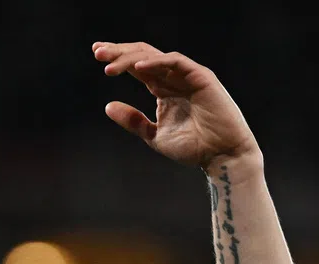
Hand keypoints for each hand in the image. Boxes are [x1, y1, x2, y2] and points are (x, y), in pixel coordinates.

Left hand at [93, 42, 258, 176]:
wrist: (221, 156)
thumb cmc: (193, 147)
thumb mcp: (154, 135)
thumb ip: (133, 121)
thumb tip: (108, 106)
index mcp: (162, 88)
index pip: (137, 66)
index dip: (118, 59)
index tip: (96, 54)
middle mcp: (173, 78)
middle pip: (143, 56)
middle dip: (120, 52)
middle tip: (98, 52)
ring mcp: (187, 75)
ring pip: (155, 56)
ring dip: (131, 58)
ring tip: (109, 64)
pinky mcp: (201, 77)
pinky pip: (176, 62)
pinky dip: (157, 63)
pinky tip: (138, 68)